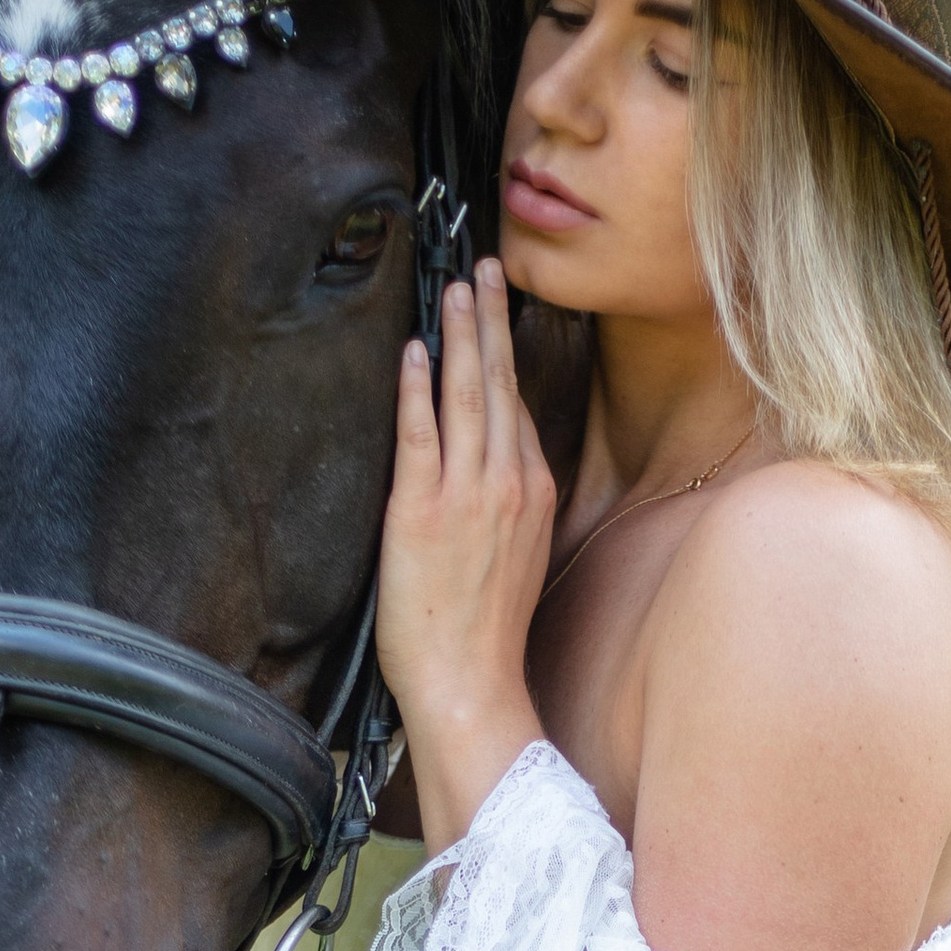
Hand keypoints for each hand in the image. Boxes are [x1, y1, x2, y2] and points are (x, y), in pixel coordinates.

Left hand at [377, 257, 554, 852]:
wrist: (470, 683)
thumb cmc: (487, 637)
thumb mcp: (519, 563)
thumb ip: (512, 514)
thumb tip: (499, 485)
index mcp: (535, 495)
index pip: (518, 411)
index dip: (505, 359)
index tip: (498, 316)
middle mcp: (511, 485)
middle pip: (502, 385)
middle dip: (493, 321)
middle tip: (487, 267)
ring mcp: (470, 494)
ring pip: (468, 395)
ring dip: (461, 335)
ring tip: (457, 287)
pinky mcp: (424, 510)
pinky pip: (422, 433)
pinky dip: (419, 387)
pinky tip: (415, 351)